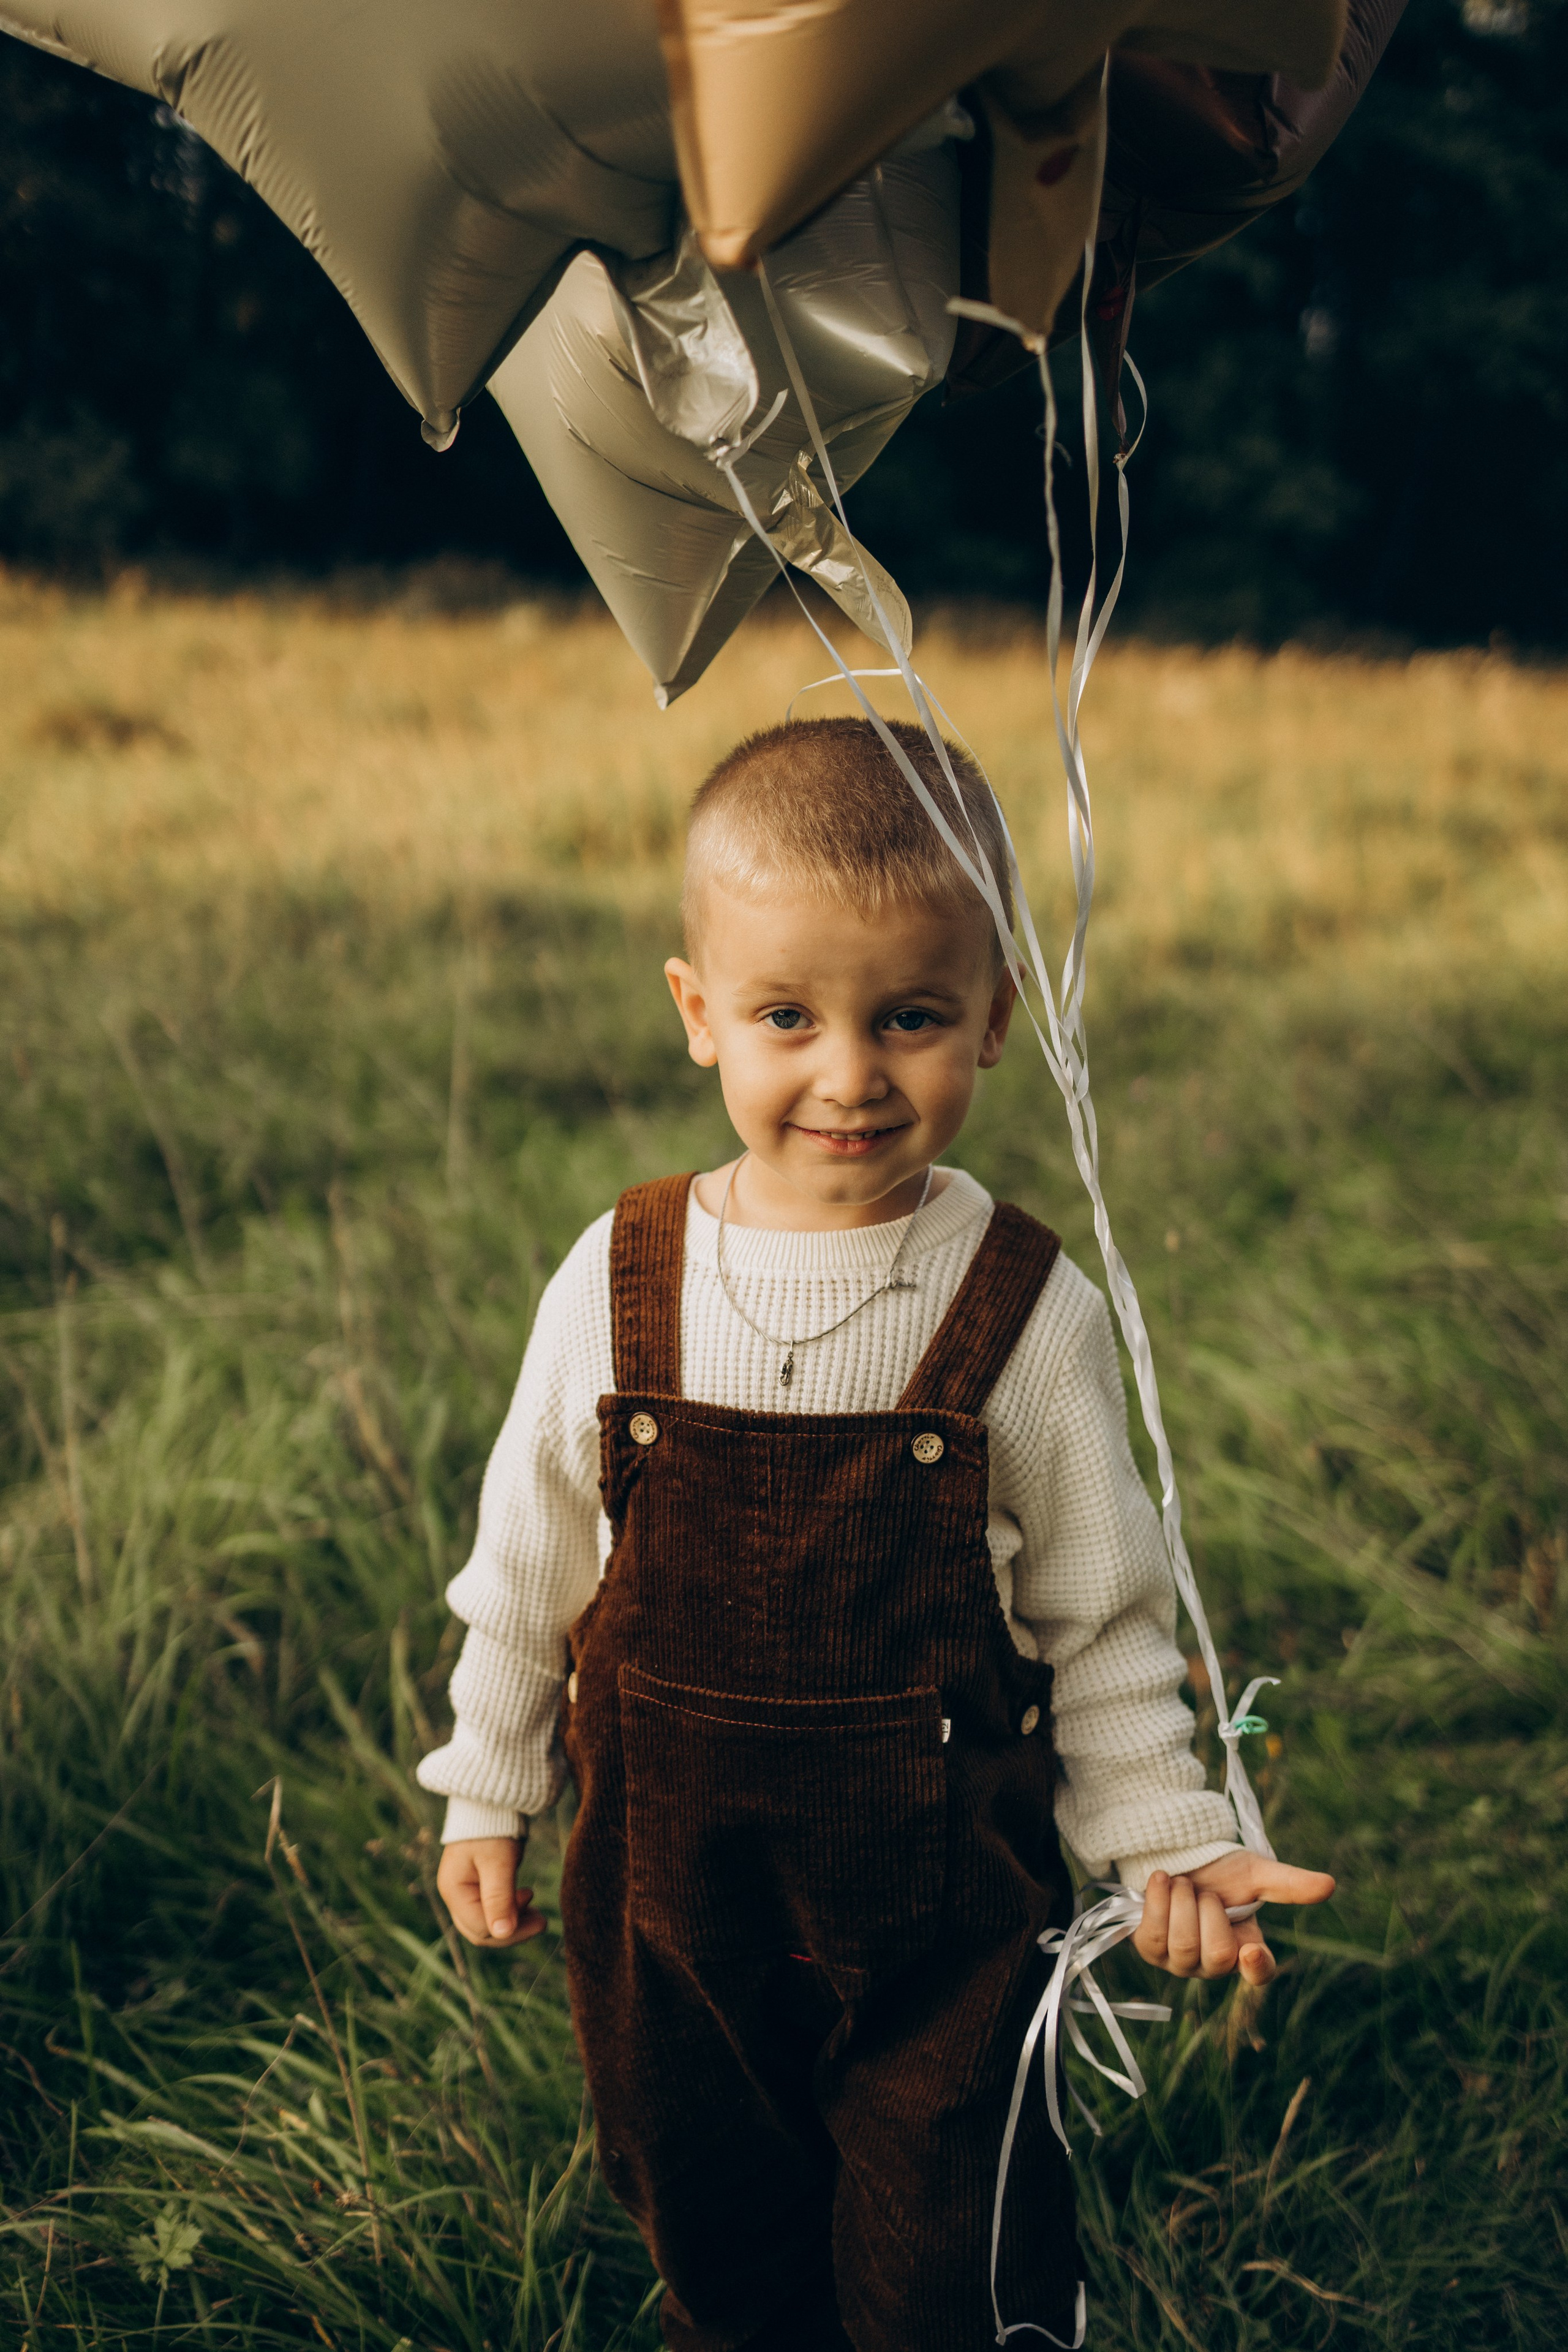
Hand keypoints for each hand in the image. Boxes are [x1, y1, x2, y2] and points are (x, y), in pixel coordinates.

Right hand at [435, 1837, 546, 1947]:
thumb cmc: (492, 1827)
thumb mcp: (498, 1862)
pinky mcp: (475, 1886)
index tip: (539, 1917)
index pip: (480, 1928)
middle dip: (512, 1932)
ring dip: (512, 1923)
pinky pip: (489, 1911)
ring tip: (538, 1914)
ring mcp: (463, 1891)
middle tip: (542, 1921)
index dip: (511, 1931)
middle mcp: (454, 1895)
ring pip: (485, 1924)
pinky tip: (526, 1900)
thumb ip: (499, 1898)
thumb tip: (503, 1934)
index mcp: (453, 1890)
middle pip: (480, 1931)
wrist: (491, 1801)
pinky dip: (509, 1912)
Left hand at [1132, 1852, 1335, 1985]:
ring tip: (1183, 1884)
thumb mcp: (1254, 1874)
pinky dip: (1158, 1899)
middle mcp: (1214, 1965)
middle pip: (1215, 1954)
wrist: (1175, 1856)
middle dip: (1208, 1909)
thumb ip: (1288, 1883)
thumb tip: (1330, 1885)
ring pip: (1182, 1945)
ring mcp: (1180, 1962)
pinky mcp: (1150, 1951)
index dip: (1256, 1968)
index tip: (1252, 1950)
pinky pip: (1152, 1935)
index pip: (1259, 1974)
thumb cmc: (1219, 1871)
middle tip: (1205, 1890)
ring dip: (1182, 1901)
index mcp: (1246, 1950)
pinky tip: (1162, 1879)